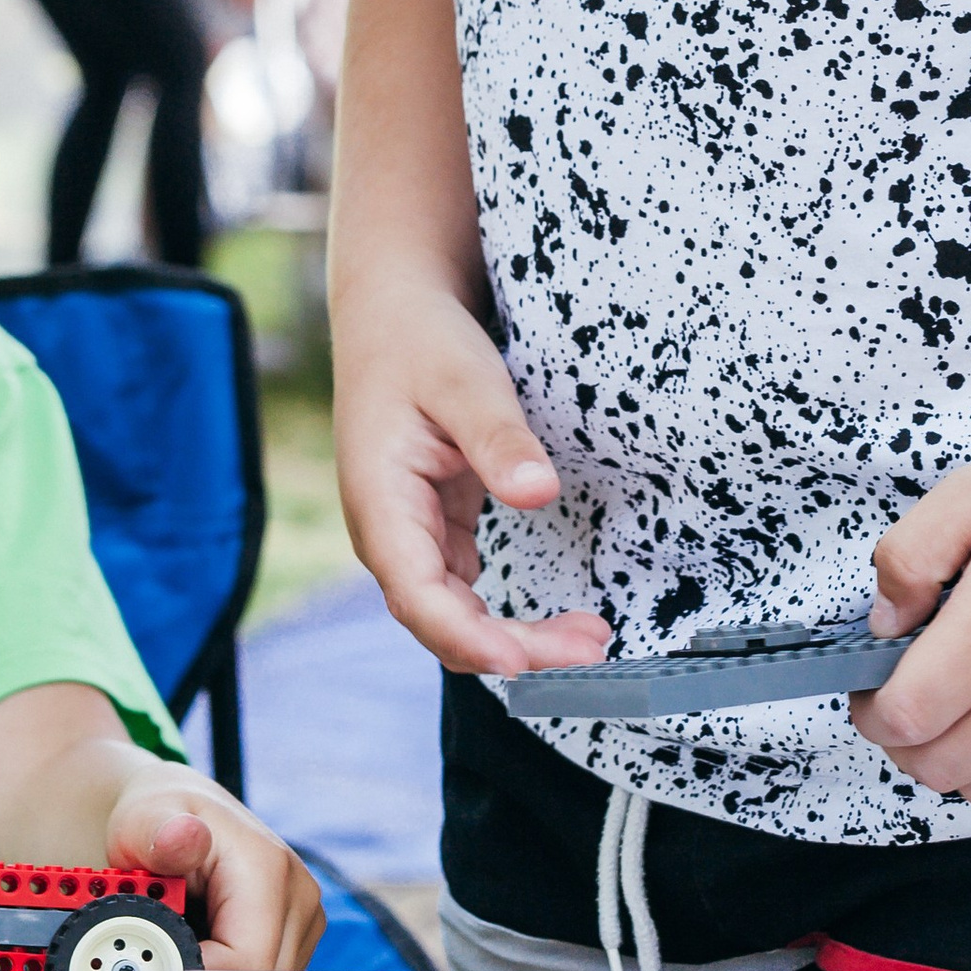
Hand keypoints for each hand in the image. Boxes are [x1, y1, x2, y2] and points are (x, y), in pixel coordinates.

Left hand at [104, 767, 324, 970]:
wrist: (176, 818)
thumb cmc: (158, 821)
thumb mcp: (143, 819)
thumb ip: (158, 834)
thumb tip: (185, 836)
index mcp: (269, 870)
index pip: (245, 964)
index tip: (151, 966)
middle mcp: (298, 899)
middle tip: (154, 953)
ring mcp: (302, 923)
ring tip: (176, 940)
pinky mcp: (295, 941)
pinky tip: (198, 947)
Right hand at [332, 279, 607, 674]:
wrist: (391, 313)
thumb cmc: (420, 342)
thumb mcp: (465, 380)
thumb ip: (499, 439)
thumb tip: (539, 493)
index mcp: (380, 501)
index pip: (419, 595)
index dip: (469, 636)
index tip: (523, 657)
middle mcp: (387, 532)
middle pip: (441, 619)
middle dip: (512, 648)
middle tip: (590, 648)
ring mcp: (408, 535)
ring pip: (454, 613)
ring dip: (514, 638)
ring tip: (587, 638)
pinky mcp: (433, 529)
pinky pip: (463, 593)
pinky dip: (505, 615)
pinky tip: (557, 621)